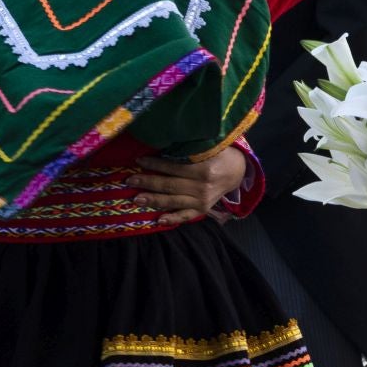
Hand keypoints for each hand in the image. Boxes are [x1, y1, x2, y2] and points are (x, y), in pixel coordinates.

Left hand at [128, 146, 247, 225]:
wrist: (236, 172)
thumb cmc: (219, 155)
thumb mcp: (209, 147)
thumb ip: (189, 149)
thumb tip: (164, 146)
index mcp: (204, 169)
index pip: (174, 167)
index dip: (155, 164)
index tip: (139, 161)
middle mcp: (202, 187)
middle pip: (170, 185)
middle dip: (148, 182)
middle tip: (130, 180)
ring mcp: (202, 200)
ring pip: (173, 201)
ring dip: (153, 200)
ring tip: (136, 198)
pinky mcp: (202, 209)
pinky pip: (185, 216)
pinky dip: (172, 219)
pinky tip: (158, 220)